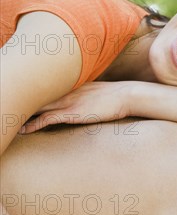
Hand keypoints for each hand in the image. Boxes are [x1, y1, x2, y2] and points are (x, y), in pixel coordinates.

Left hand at [19, 81, 134, 133]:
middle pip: (37, 93)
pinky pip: (48, 119)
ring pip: (38, 105)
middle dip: (22, 99)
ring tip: (9, 119)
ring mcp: (69, 101)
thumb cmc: (115, 95)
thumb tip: (79, 98)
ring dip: (23, 113)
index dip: (31, 90)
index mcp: (71, 84)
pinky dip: (34, 124)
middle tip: (8, 104)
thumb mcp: (96, 89)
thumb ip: (83, 92)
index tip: (19, 94)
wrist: (127, 95)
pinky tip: (24, 130)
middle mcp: (67, 90)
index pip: (45, 85)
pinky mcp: (73, 113)